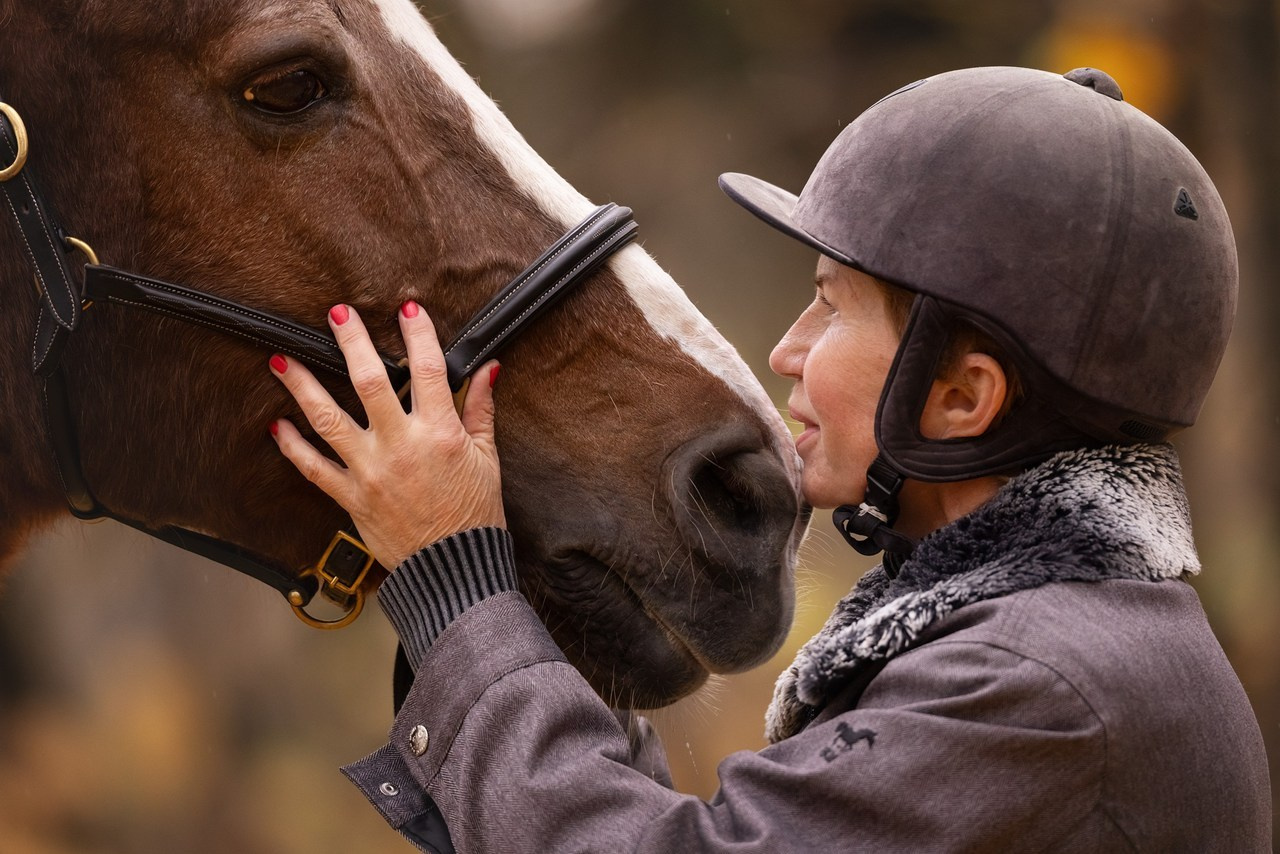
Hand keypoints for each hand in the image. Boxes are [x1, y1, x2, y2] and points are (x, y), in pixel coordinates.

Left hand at [269, 301, 504, 567]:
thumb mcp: (487, 458)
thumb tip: (488, 369)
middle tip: (336, 314)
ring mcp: (371, 471)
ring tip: (281, 361)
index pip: (427, 370)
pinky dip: (293, 447)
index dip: (418, 335)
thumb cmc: (474, 516)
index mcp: (439, 433)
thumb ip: (481, 410)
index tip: (408, 309)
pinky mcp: (352, 498)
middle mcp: (401, 446)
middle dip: (351, 343)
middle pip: (369, 383)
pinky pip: (314, 469)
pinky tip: (277, 425)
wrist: (453, 569)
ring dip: (302, 387)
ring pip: (329, 420)